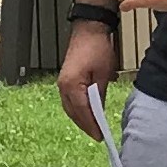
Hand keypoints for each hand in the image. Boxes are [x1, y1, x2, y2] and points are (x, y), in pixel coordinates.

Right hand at [55, 18, 118, 142]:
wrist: (88, 29)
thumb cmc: (97, 48)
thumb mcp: (103, 74)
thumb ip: (100, 95)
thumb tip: (99, 111)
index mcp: (72, 85)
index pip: (82, 111)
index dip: (91, 125)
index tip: (100, 136)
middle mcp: (63, 86)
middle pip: (73, 112)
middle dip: (85, 125)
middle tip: (98, 135)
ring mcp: (62, 83)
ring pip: (70, 107)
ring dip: (81, 118)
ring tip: (93, 127)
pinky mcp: (65, 79)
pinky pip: (70, 100)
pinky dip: (78, 109)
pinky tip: (87, 112)